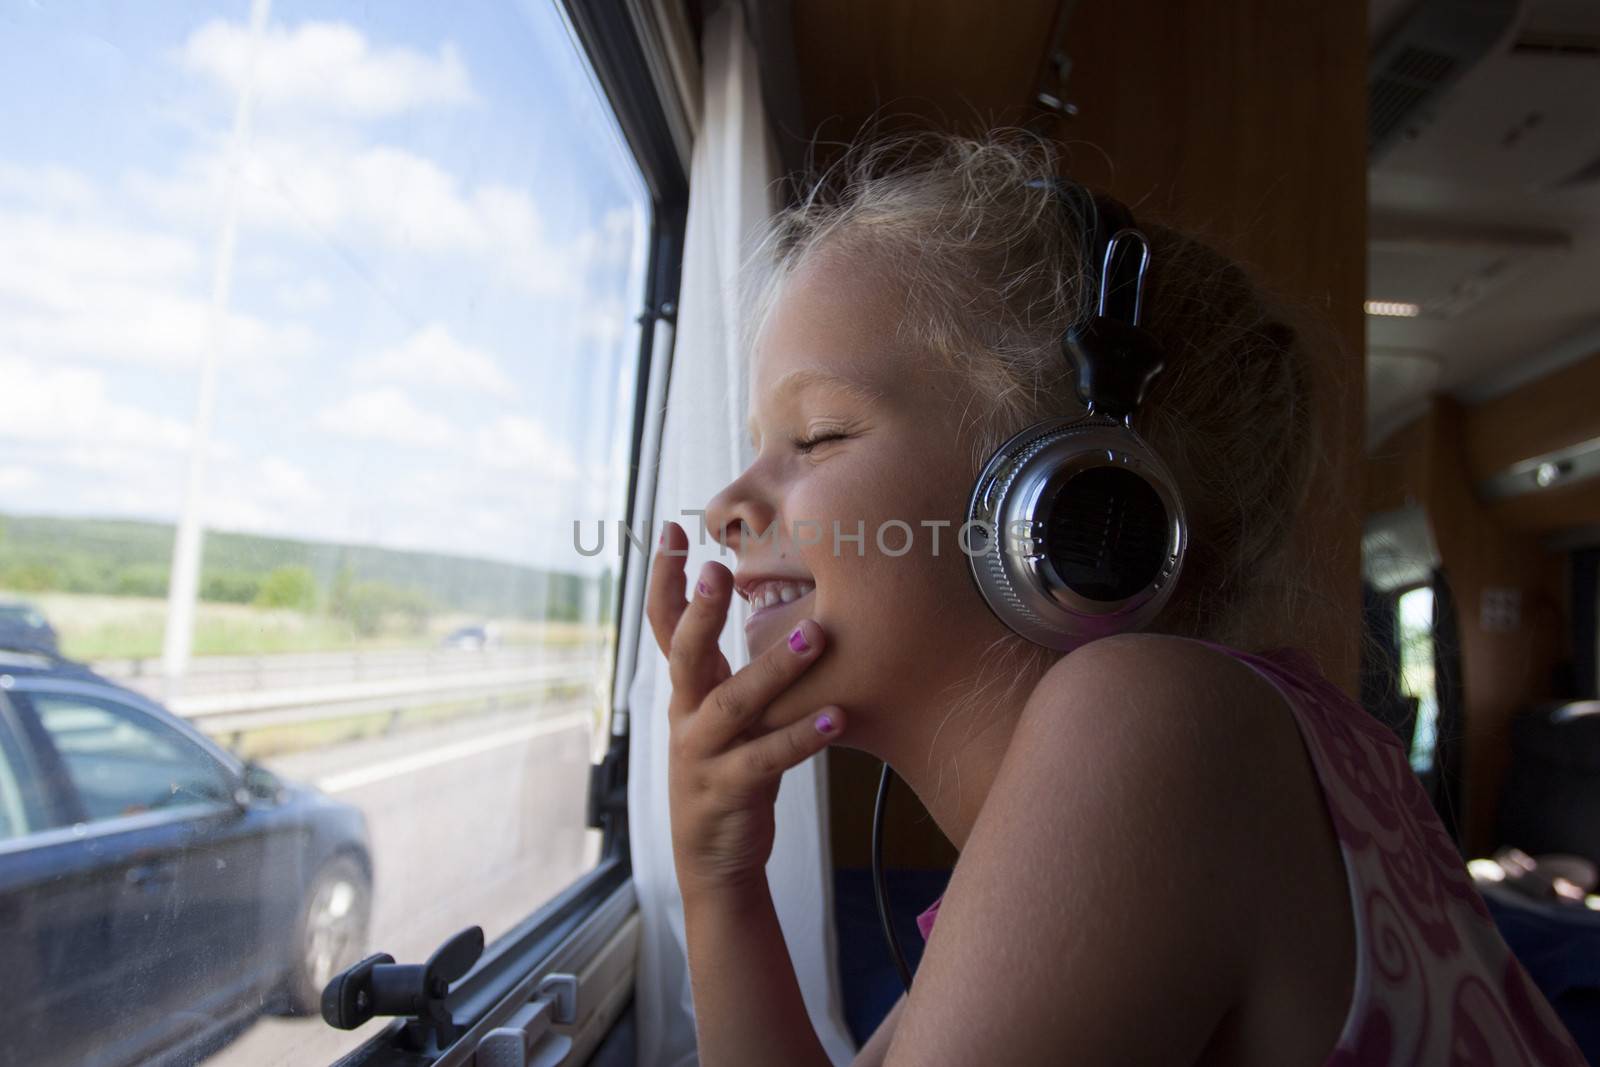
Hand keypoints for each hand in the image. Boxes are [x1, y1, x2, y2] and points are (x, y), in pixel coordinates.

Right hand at [647, 521, 843, 894]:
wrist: (715, 858)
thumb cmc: (733, 768)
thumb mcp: (730, 711)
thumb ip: (741, 665)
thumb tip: (781, 603)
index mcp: (688, 690)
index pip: (665, 624)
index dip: (665, 579)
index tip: (673, 530)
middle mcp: (687, 715)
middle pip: (685, 654)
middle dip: (700, 611)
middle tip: (719, 569)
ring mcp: (702, 754)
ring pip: (732, 705)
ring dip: (774, 668)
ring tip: (815, 634)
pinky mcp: (727, 791)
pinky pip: (765, 760)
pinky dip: (799, 737)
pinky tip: (835, 718)